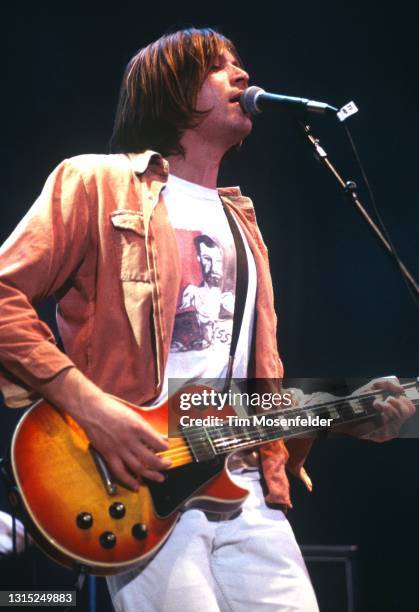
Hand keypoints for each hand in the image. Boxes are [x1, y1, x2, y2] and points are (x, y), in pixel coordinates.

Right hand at [35, 368, 170, 490]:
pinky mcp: (108, 455)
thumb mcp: (134, 415)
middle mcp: (130, 440)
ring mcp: (119, 449)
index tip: (167, 448)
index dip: (166, 448)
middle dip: (163, 464)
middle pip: (151, 459)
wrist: (91, 409)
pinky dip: (129, 481)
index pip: (158, 443)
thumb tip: (160, 437)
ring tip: (159, 478)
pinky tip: (136, 485)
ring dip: (151, 475)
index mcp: (138, 427)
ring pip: (139, 468)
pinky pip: (120, 472)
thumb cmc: (112, 409)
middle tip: (168, 465)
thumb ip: (147, 428)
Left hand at [340, 377, 414, 441]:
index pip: (410, 407)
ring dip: (388, 407)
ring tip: (376, 404)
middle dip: (397, 402)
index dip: (404, 399)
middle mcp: (394, 422)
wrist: (343, 411)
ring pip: (399, 418)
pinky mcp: (382, 437)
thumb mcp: (373, 386)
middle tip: (385, 399)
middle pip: (407, 411)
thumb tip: (401, 389)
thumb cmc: (359, 399)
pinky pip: (390, 428)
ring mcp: (389, 430)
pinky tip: (375, 413)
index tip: (392, 395)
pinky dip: (383, 418)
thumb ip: (387, 382)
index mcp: (394, 411)